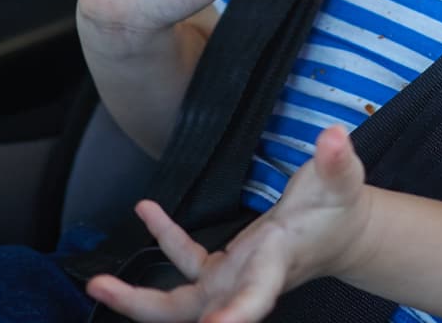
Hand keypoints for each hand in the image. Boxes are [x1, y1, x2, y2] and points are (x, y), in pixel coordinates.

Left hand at [86, 125, 371, 322]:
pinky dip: (164, 240)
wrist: (343, 233)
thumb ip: (336, 161)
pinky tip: (146, 210)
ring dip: (137, 297)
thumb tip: (333, 136)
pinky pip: (185, 263)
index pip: (254, 298)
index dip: (233, 315)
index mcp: (275, 265)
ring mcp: (233, 281)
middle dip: (145, 308)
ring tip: (98, 283)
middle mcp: (248, 282)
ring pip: (179, 302)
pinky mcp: (225, 269)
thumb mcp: (342, 181)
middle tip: (103, 291)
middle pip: (193, 312)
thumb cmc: (340, 209)